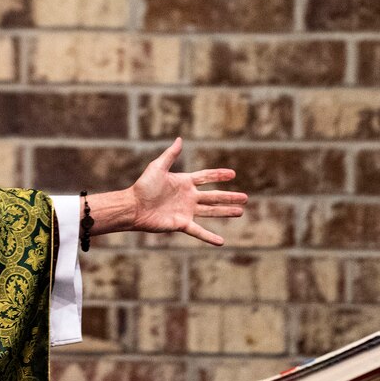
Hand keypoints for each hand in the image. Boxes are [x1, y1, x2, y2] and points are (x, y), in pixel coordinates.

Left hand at [88, 138, 247, 245]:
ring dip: (226, 212)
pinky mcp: (181, 224)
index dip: (219, 175)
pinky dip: (209, 237)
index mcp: (184, 182)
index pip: (206, 177)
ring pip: (211, 211)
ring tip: (240, 212)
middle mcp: (188, 197)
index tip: (233, 174)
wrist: (133, 206)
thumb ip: (170, 155)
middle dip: (229, 197)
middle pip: (214, 196)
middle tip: (245, 198)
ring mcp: (186, 211)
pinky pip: (199, 231)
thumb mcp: (157, 167)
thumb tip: (179, 139)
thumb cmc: (143, 186)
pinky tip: (221, 241)